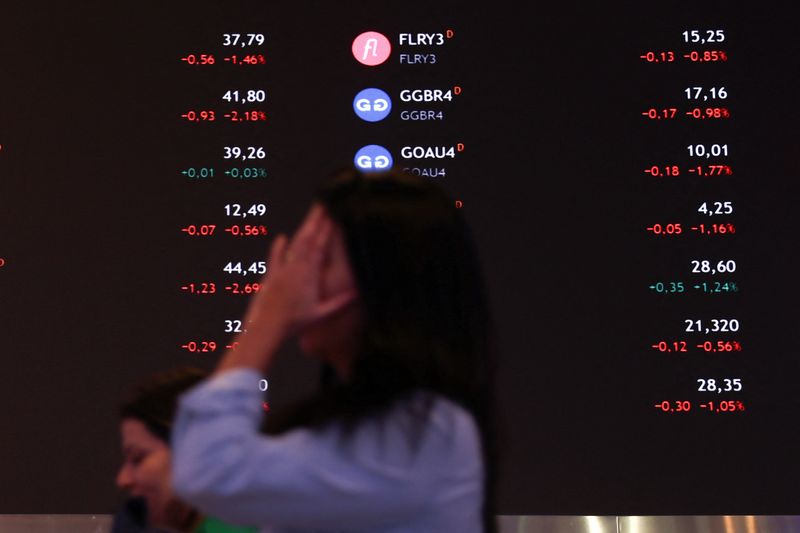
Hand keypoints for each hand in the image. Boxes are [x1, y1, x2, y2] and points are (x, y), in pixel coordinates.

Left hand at [245, 204, 356, 335]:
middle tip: (323, 204)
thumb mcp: (321, 314)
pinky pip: (275, 257)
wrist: (266, 327)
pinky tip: (282, 237)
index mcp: (309, 275)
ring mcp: (282, 270)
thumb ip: (341, 302)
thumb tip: (359, 293)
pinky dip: (279, 247)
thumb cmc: (295, 323)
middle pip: (308, 238)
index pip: (320, 246)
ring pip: (294, 244)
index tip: (334, 215)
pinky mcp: (271, 276)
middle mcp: (295, 268)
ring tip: (311, 217)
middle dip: (316, 220)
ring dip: (303, 229)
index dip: (328, 230)